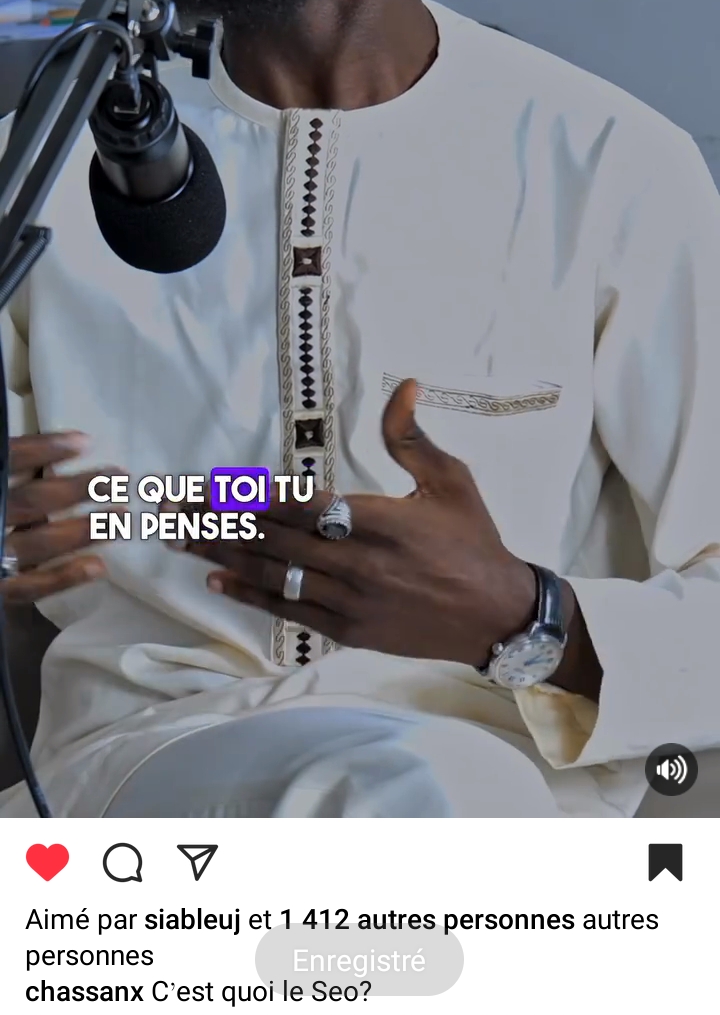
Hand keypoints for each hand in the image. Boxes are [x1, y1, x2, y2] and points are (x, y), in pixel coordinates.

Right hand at [0, 432, 116, 604]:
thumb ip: (3, 462)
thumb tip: (34, 451)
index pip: (8, 459)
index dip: (44, 449)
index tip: (84, 441)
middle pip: (34, 501)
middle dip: (78, 489)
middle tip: (118, 478)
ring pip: (39, 542)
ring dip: (83, 530)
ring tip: (120, 517)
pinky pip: (28, 588)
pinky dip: (63, 579)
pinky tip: (98, 568)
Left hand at [182, 379, 537, 665]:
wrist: (496, 615)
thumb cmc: (474, 541)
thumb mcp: (451, 480)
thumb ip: (412, 437)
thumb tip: (402, 384)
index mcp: (380, 522)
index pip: (299, 505)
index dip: (248, 495)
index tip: (208, 484)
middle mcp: (358, 564)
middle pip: (272, 539)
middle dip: (217, 522)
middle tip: (172, 508)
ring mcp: (351, 601)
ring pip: (273, 574)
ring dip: (221, 555)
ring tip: (180, 539)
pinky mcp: (350, 630)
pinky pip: (289, 610)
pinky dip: (251, 595)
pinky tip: (217, 580)